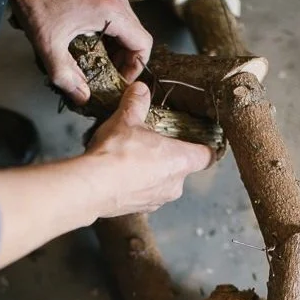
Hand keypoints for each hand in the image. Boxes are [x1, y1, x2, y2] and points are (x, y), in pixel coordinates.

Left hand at [12, 0, 152, 103]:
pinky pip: (116, 17)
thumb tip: (81, 96)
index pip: (143, 44)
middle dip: (127, 60)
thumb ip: (66, 76)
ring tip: (102, 63)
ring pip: (128, 27)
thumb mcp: (49, 45)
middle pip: (137, 37)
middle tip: (111, 76)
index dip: (136, 67)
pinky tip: (93, 45)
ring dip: (119, 48)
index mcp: (110, 12)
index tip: (122, 79)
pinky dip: (111, 35)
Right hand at [85, 82, 212, 216]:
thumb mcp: (126, 119)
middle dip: (168, 157)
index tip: (197, 140)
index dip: (203, 147)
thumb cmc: (117, 153)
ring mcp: (158, 200)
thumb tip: (140, 89)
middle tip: (150, 144)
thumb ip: (136, 103)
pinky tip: (119, 176)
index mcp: (181, 160)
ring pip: (162, 183)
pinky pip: (145, 195)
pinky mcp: (140, 210)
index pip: (207, 156)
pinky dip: (136, 186)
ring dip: (151, 173)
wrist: (93, 186)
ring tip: (130, 159)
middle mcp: (175, 185)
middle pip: (182, 169)